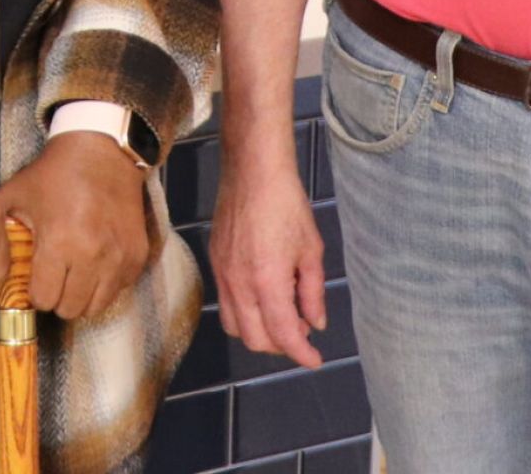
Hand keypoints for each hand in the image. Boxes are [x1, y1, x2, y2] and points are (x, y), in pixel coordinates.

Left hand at [0, 133, 150, 320]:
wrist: (102, 151)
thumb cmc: (56, 173)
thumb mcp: (19, 194)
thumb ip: (2, 228)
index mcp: (59, 242)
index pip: (44, 299)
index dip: (36, 292)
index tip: (36, 279)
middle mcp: (92, 255)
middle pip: (70, 309)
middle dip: (58, 297)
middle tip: (55, 278)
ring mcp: (118, 257)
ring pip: (96, 307)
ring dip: (82, 296)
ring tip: (75, 275)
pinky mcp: (137, 256)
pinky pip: (119, 290)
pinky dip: (106, 284)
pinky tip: (96, 263)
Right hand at [211, 152, 326, 368]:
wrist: (252, 171)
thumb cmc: (288, 206)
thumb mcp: (311, 250)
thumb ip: (313, 292)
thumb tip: (315, 323)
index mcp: (267, 282)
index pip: (282, 335)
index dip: (301, 354)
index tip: (315, 359)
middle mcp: (239, 284)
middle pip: (255, 339)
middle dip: (281, 346)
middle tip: (301, 332)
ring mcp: (222, 273)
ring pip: (235, 325)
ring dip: (259, 332)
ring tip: (281, 316)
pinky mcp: (214, 261)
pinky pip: (226, 302)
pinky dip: (245, 312)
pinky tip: (263, 295)